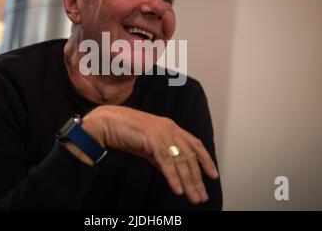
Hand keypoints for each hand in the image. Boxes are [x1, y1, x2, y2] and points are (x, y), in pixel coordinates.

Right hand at [82, 105, 218, 204]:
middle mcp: (170, 128)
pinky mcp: (152, 139)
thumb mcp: (149, 146)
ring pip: (180, 161)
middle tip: (202, 196)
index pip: (195, 144)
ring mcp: (162, 133)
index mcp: (171, 127)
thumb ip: (162, 156)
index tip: (213, 175)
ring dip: (188, 181)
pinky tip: (177, 190)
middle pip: (189, 156)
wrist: (108, 123)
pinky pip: (166, 161)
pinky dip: (173, 177)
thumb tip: (174, 172)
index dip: (205, 160)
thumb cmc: (126, 133)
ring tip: (193, 197)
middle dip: (197, 178)